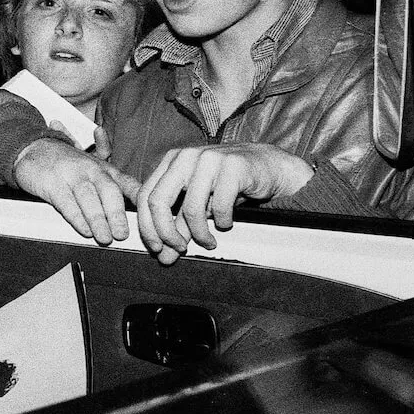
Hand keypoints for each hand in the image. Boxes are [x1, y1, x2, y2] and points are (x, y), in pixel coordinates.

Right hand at [13, 137, 139, 245]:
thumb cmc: (66, 163)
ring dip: (98, 219)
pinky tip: (84, 230)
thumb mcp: (94, 167)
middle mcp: (90, 169)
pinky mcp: (52, 183)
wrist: (33, 148)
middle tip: (122, 234)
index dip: (140, 199)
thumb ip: (114, 184)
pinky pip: (66, 202)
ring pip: (88, 198)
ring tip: (105, 238)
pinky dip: (76, 217)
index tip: (150, 214)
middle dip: (116, 214)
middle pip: (108, 190)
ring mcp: (71, 175)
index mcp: (104, 168)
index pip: (127, 183)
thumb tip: (137, 204)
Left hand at [137, 143, 314, 264]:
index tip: (157, 248)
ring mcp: (208, 159)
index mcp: (171, 162)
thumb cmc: (229, 185)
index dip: (147, 226)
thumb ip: (178, 225)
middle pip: (159, 201)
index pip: (145, 196)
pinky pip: (220, 205)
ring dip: (199, 234)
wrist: (268, 167)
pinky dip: (222, 221)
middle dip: (166, 232)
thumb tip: (162, 256)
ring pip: (191, 208)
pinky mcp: (233, 165)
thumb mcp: (198, 203)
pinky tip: (226, 222)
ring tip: (209, 242)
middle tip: (179, 249)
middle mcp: (185, 157)